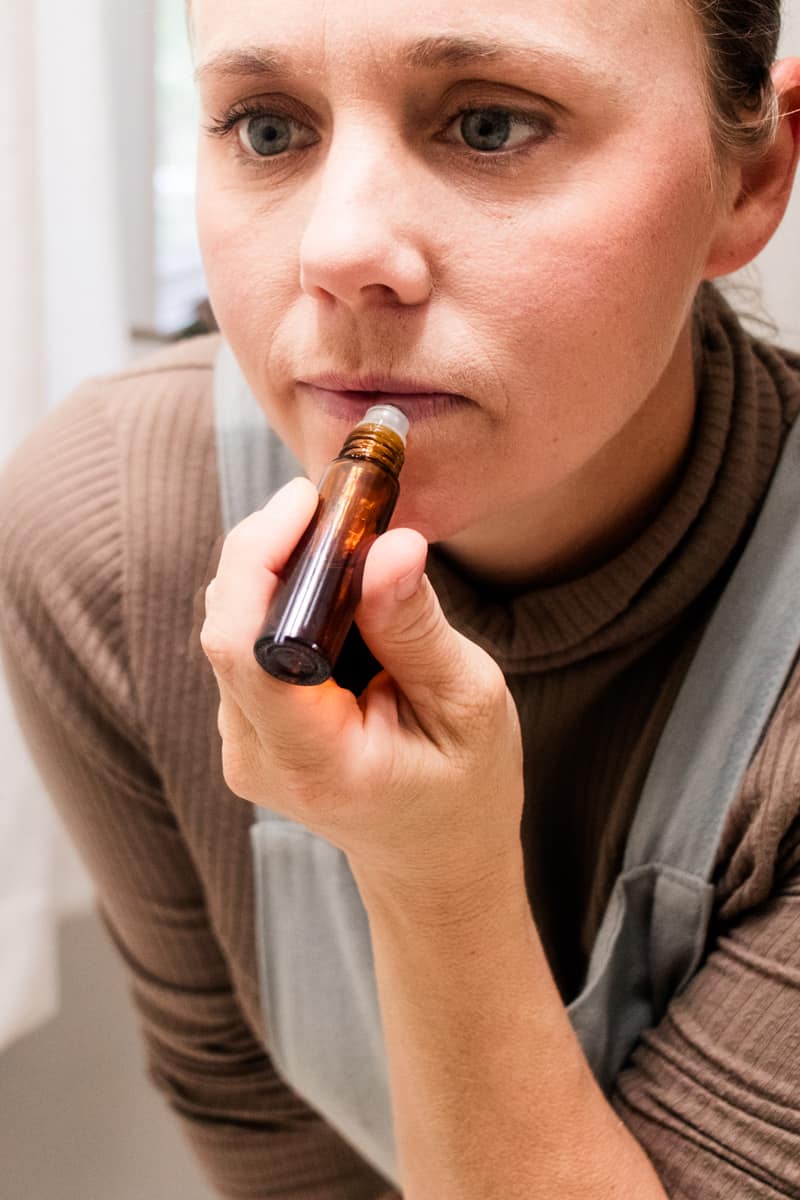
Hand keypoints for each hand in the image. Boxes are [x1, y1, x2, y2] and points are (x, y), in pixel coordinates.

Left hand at [200, 477, 524, 904]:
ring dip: (279, 569)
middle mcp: (256, 755)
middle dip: (273, 547)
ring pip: (231, 624)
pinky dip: (282, 599)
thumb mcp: (467, 704)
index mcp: (314, 761)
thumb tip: (390, 544)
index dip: (263, 558)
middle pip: (228, 624)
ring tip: (346, 541)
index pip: (246, 648)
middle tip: (338, 503)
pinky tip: (333, 590)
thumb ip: (416, 628)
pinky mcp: (245, 727)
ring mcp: (242, 744)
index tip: (311, 501)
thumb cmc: (465, 789)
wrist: (434, 860)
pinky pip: (246, 641)